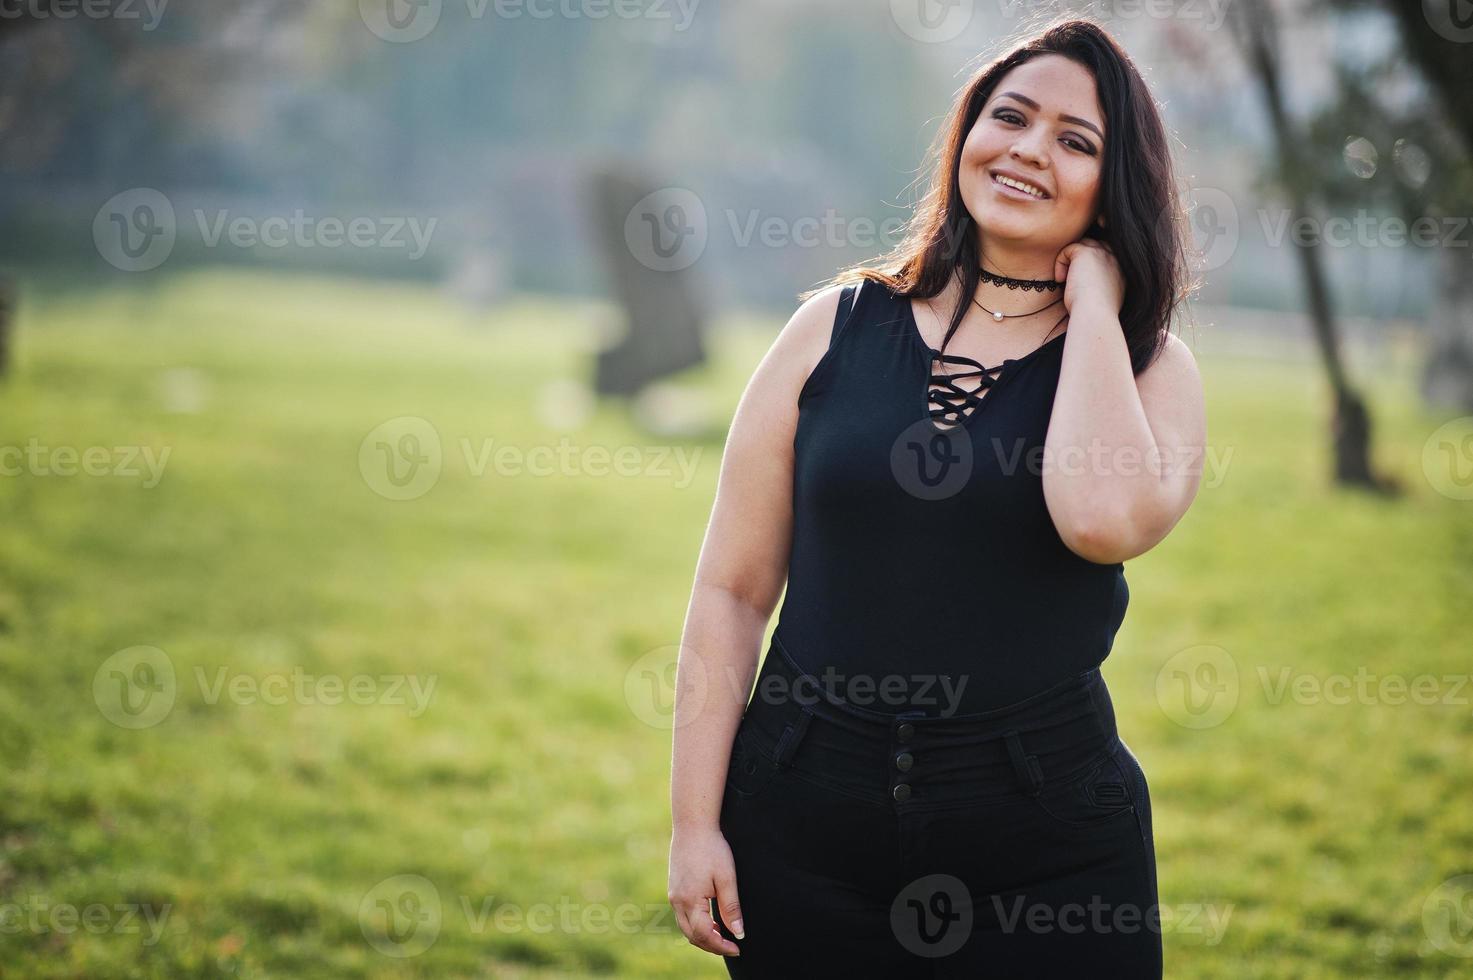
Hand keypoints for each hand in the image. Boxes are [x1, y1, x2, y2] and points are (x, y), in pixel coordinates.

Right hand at [668, 825, 743, 956]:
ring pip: (686, 928)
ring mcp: (673, 895)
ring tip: (722, 936)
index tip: (737, 948)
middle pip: (692, 936)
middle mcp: (677, 901)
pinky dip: (696, 925)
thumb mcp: (727, 878)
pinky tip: (710, 921)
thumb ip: (731, 908)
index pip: (705, 935)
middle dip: (711, 945)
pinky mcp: (673, 889)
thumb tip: (738, 933)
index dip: (721, 946)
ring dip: (703, 936)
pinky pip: (683, 916)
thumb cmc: (712, 848)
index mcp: (690, 900)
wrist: (692, 825)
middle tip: (731, 946)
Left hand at [1053, 239, 1123, 316]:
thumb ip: (1102, 286)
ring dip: (1070, 261)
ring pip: (1080, 245)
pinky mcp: (1085, 253)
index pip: (1105, 254)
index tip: (1081, 279)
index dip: (1091, 263)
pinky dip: (1060, 263)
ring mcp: (1101, 253)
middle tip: (1071, 278)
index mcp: (1122, 269)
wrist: (1095, 314)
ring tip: (1065, 281)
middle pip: (1093, 245)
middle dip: (1079, 258)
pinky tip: (1061, 280)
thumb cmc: (1098, 314)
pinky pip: (1068, 249)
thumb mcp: (1106, 297)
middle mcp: (1114, 257)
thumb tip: (1088, 285)